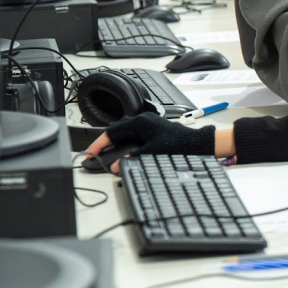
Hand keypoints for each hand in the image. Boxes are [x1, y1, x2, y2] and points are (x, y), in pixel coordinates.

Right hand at [84, 112, 215, 172]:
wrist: (197, 144)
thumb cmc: (180, 145)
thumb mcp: (153, 153)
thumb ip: (133, 159)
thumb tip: (117, 166)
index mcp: (140, 122)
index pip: (112, 132)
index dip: (99, 144)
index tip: (90, 153)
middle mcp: (142, 121)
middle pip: (116, 131)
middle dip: (104, 144)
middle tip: (94, 155)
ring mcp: (147, 125)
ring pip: (124, 134)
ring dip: (114, 144)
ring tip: (105, 155)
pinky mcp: (152, 131)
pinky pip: (132, 136)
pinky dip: (124, 144)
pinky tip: (122, 153)